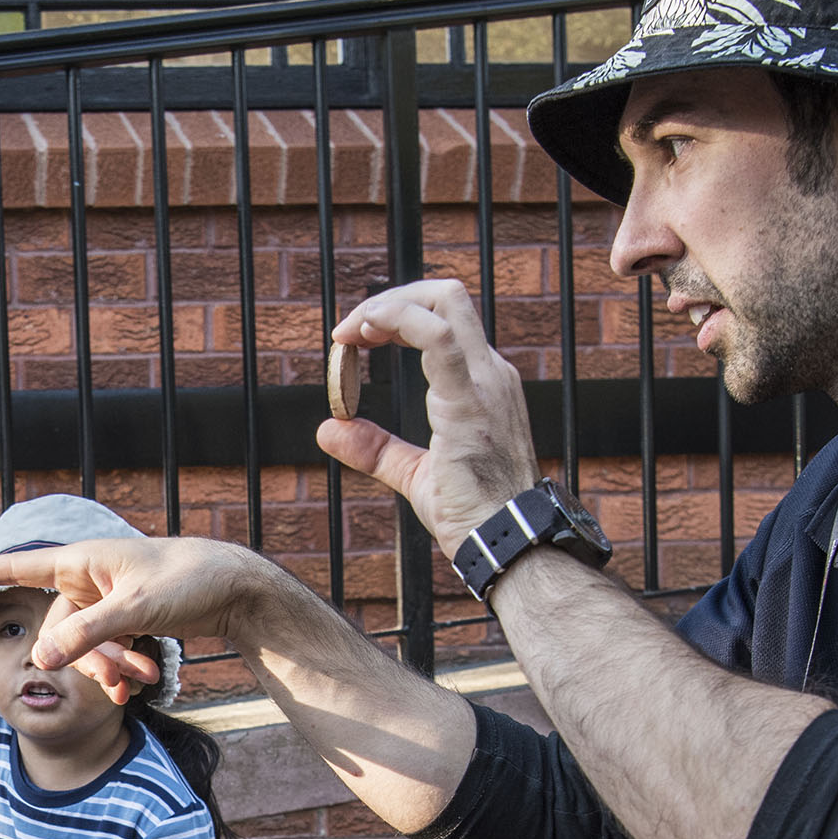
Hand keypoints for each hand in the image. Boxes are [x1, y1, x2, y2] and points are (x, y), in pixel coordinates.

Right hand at [0, 536, 292, 696]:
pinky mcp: (124, 619)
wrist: (234, 588)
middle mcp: (88, 579)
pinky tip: (141, 681)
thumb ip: (86, 635)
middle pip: (61, 631)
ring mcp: (105, 601)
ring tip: (144, 677)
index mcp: (82, 561)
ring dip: (109, 667)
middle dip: (88, 659)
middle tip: (123, 680)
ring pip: (85, 647)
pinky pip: (105, 649)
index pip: (23, 567)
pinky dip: (119, 667)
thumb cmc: (187, 581)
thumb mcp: (134, 609)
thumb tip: (41, 659)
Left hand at [317, 277, 541, 550]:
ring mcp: (485, 381)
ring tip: (351, 333)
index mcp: (481, 383)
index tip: (356, 339)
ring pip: (443, 303)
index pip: (443, 320)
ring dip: (388, 306)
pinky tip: (366, 334)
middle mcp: (489, 372)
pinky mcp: (471, 399)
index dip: (395, 316)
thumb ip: (376, 448)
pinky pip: (437, 338)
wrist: (507, 541)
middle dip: (391, 298)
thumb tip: (330, 429)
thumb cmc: (472, 513)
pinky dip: (397, 322)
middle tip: (349, 331)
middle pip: (446, 297)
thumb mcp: (415, 474)